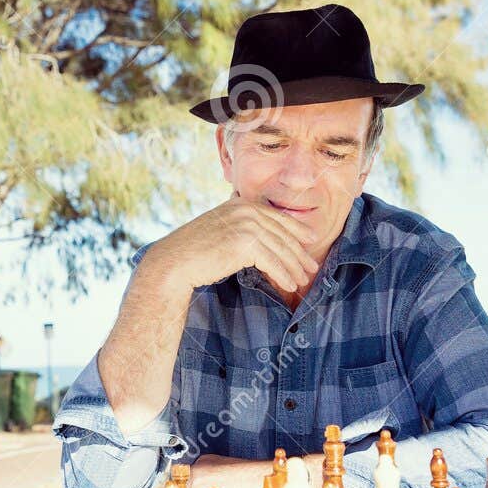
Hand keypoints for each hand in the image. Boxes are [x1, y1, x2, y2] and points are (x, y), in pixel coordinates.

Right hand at [138, 194, 319, 295]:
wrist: (176, 260)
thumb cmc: (195, 249)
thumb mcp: (220, 227)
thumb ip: (239, 224)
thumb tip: (260, 235)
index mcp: (242, 203)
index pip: (277, 216)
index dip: (297, 229)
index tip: (311, 239)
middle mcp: (246, 210)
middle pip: (282, 233)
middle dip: (299, 252)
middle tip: (312, 266)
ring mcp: (246, 225)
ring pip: (280, 249)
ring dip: (294, 267)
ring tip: (302, 280)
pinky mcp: (245, 244)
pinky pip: (273, 262)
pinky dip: (284, 275)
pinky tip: (290, 285)